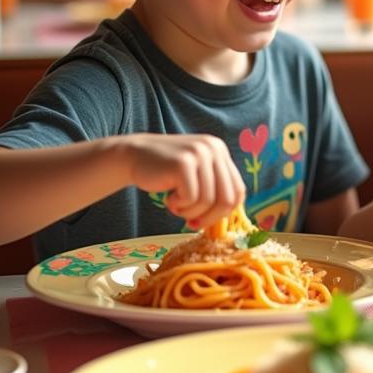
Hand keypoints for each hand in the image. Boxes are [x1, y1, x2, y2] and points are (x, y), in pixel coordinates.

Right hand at [124, 133, 245, 229]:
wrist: (134, 155)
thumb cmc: (166, 173)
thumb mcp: (196, 176)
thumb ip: (213, 190)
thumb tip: (226, 223)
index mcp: (220, 151)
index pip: (238, 191)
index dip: (224, 212)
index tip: (206, 221)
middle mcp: (213, 149)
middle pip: (227, 199)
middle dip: (210, 218)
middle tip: (191, 223)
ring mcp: (199, 153)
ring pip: (207, 201)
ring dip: (189, 212)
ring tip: (175, 205)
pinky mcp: (183, 162)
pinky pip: (190, 198)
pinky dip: (178, 206)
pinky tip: (168, 199)